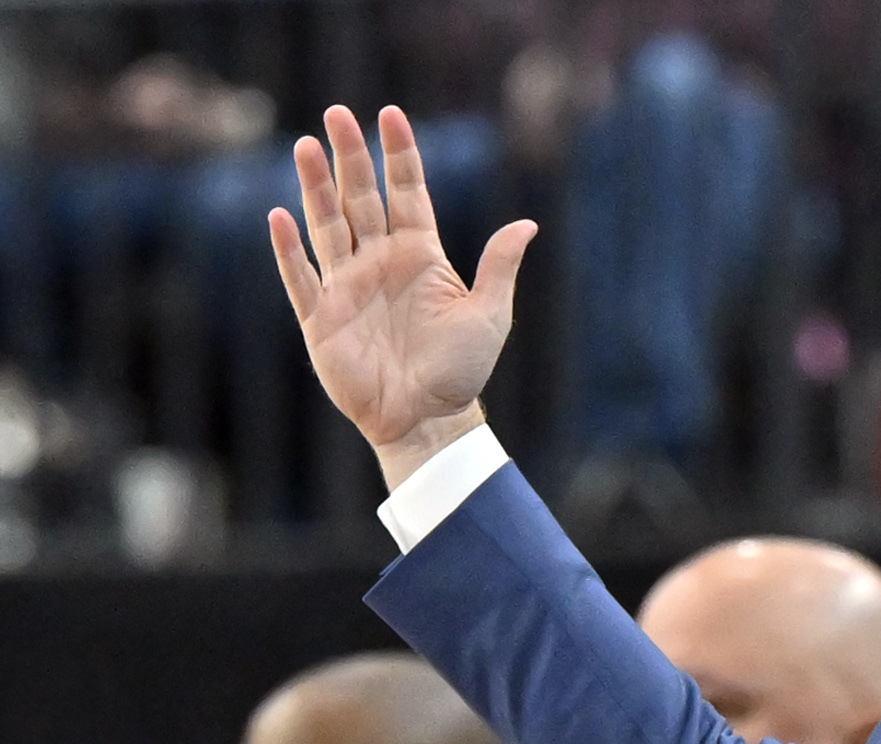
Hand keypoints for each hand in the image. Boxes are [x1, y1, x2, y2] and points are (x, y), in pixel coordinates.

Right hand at [270, 105, 536, 485]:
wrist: (428, 420)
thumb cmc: (462, 371)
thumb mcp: (489, 316)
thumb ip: (499, 267)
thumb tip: (526, 224)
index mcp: (420, 256)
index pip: (407, 192)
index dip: (399, 154)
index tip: (391, 115)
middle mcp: (380, 262)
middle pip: (360, 197)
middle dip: (349, 155)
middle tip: (337, 112)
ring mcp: (348, 287)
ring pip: (328, 225)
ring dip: (315, 187)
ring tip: (306, 145)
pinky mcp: (321, 319)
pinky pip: (300, 278)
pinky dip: (289, 249)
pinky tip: (281, 216)